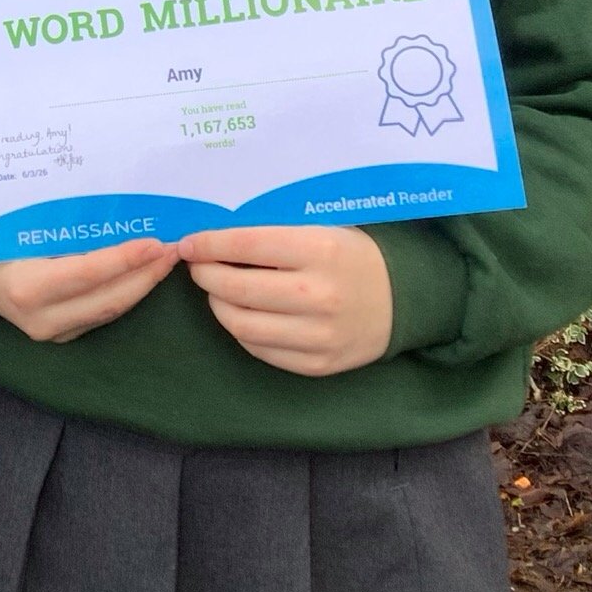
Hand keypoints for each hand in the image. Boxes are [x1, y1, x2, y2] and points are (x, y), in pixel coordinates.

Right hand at [0, 236, 175, 342]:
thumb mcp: (15, 226)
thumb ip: (58, 225)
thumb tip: (112, 207)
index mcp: (26, 288)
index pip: (87, 273)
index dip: (124, 259)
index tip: (156, 242)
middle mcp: (40, 319)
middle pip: (108, 298)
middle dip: (147, 275)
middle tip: (174, 248)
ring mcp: (51, 332)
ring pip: (110, 310)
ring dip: (142, 285)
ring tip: (166, 259)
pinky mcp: (60, 336)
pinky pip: (101, 314)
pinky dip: (126, 294)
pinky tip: (144, 274)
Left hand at [180, 226, 392, 376]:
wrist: (403, 300)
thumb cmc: (352, 255)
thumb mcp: (321, 228)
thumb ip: (273, 231)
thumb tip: (213, 234)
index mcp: (319, 249)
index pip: (245, 245)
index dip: (208, 244)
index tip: (188, 243)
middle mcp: (318, 294)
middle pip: (236, 288)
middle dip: (206, 275)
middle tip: (198, 267)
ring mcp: (319, 335)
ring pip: (241, 324)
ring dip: (218, 305)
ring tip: (217, 291)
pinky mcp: (317, 364)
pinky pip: (260, 349)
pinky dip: (241, 331)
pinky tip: (242, 313)